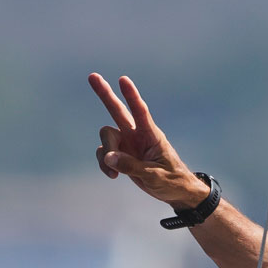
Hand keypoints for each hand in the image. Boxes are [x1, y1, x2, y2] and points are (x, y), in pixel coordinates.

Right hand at [89, 73, 211, 208]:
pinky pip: (104, 154)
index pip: (141, 112)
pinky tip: (113, 176)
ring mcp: (128, 143)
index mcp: (151, 135)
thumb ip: (131, 166)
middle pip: (118, 110)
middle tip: (92, 76)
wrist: (174, 191)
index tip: (123, 80)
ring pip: (106, 137)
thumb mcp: (154, 176)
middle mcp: (137, 135)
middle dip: (105, 94)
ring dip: (105, 154)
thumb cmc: (171, 180)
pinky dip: (104, 165)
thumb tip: (109, 158)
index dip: (132, 96)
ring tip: (114, 174)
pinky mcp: (121, 155)